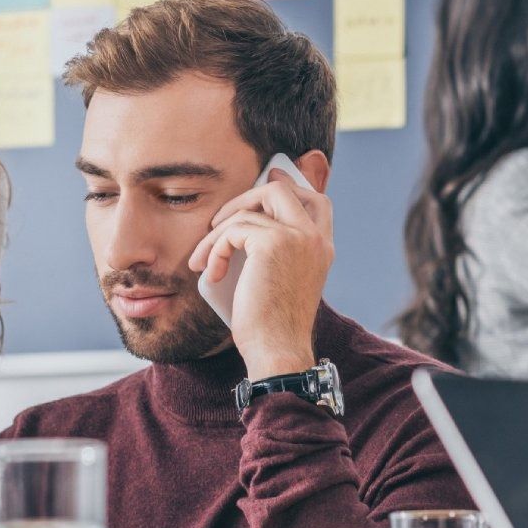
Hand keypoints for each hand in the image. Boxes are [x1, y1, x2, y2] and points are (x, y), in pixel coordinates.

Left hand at [189, 168, 333, 378]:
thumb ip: (277, 250)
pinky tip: (212, 272)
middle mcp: (315, 238)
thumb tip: (250, 222)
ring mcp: (297, 237)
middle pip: (281, 189)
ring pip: (248, 209)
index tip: (270, 177)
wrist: (277, 351)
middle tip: (221, 221)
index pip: (317, 200)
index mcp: (322, 248)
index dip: (291, 184)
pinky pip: (233, 229)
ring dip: (217, 233)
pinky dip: (215, 248)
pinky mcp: (272, 243)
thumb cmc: (273, 325)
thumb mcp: (282, 281)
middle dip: (246, 197)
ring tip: (204, 259)